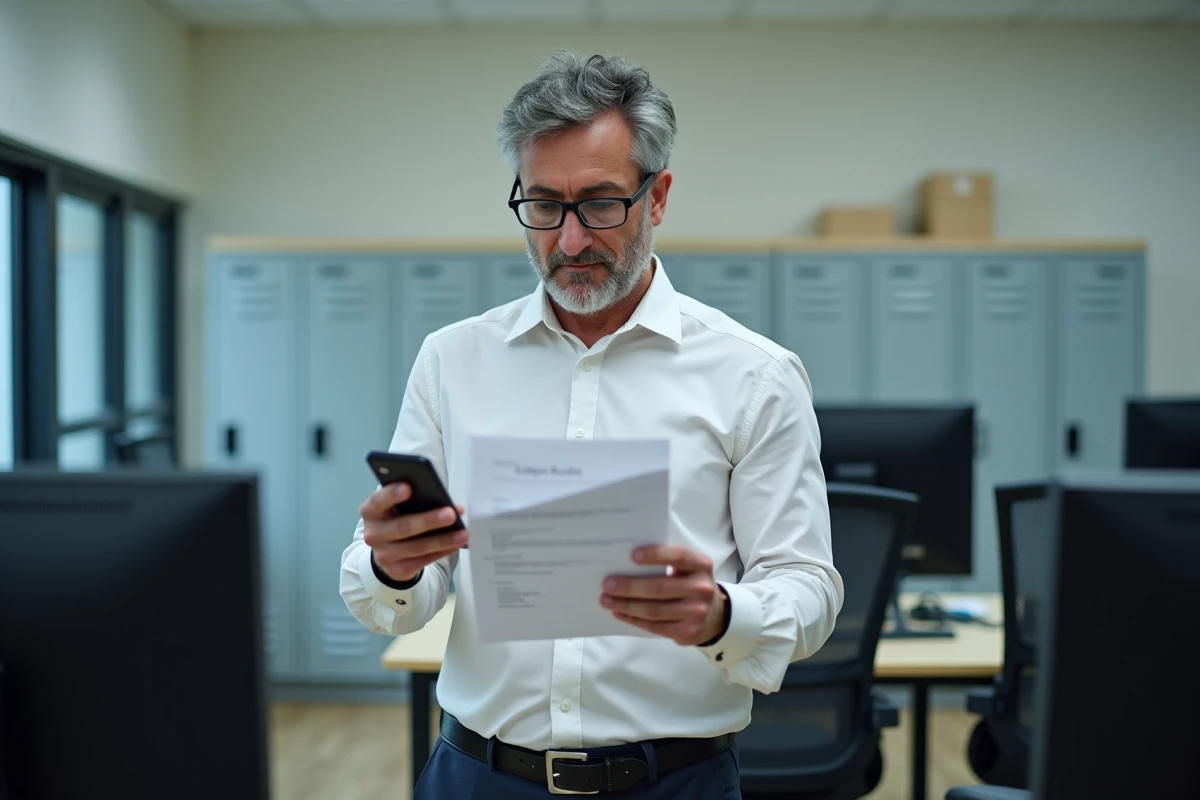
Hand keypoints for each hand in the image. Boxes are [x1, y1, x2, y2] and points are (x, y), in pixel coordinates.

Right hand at [360, 482, 467, 582]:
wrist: (387, 550)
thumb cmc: (397, 519)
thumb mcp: (395, 506)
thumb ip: (410, 499)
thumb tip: (440, 498)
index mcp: (371, 512)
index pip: (378, 501)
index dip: (392, 494)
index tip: (408, 487)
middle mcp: (373, 534)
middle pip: (403, 526)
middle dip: (429, 520)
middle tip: (450, 513)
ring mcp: (384, 555)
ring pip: (417, 547)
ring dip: (443, 540)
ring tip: (462, 533)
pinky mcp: (397, 570)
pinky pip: (423, 561)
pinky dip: (442, 551)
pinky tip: (456, 544)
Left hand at [600, 545, 727, 646]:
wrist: (714, 615)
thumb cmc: (690, 583)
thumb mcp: (687, 568)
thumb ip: (666, 562)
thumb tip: (626, 562)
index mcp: (701, 565)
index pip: (678, 557)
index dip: (656, 554)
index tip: (632, 555)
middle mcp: (702, 589)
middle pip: (659, 587)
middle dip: (629, 586)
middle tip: (607, 584)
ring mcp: (696, 613)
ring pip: (653, 610)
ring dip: (626, 605)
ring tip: (606, 600)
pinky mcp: (687, 632)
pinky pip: (654, 626)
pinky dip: (633, 619)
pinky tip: (619, 613)